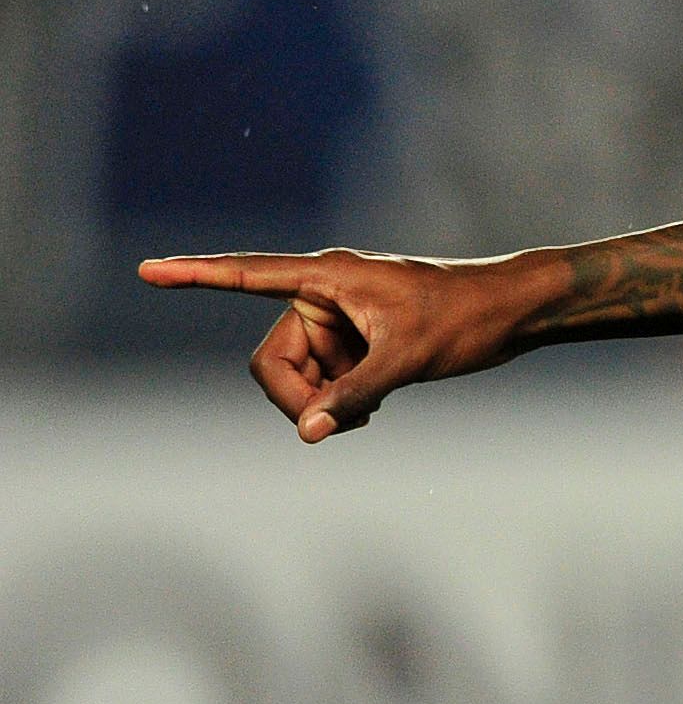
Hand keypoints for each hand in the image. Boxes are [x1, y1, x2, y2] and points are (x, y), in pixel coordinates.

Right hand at [135, 248, 545, 441]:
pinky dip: (337, 402)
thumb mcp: (408, 360)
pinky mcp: (352, 341)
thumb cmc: (466, 319)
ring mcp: (336, 319)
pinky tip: (373, 407)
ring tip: (371, 411)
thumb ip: (353, 396)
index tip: (148, 272)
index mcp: (328, 277)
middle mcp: (323, 293)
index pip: (248, 275)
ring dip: (322, 405)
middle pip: (271, 362)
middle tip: (341, 421)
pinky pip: (319, 382)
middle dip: (298, 399)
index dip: (196, 276)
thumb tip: (311, 432)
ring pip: (294, 379)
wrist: (514, 313)